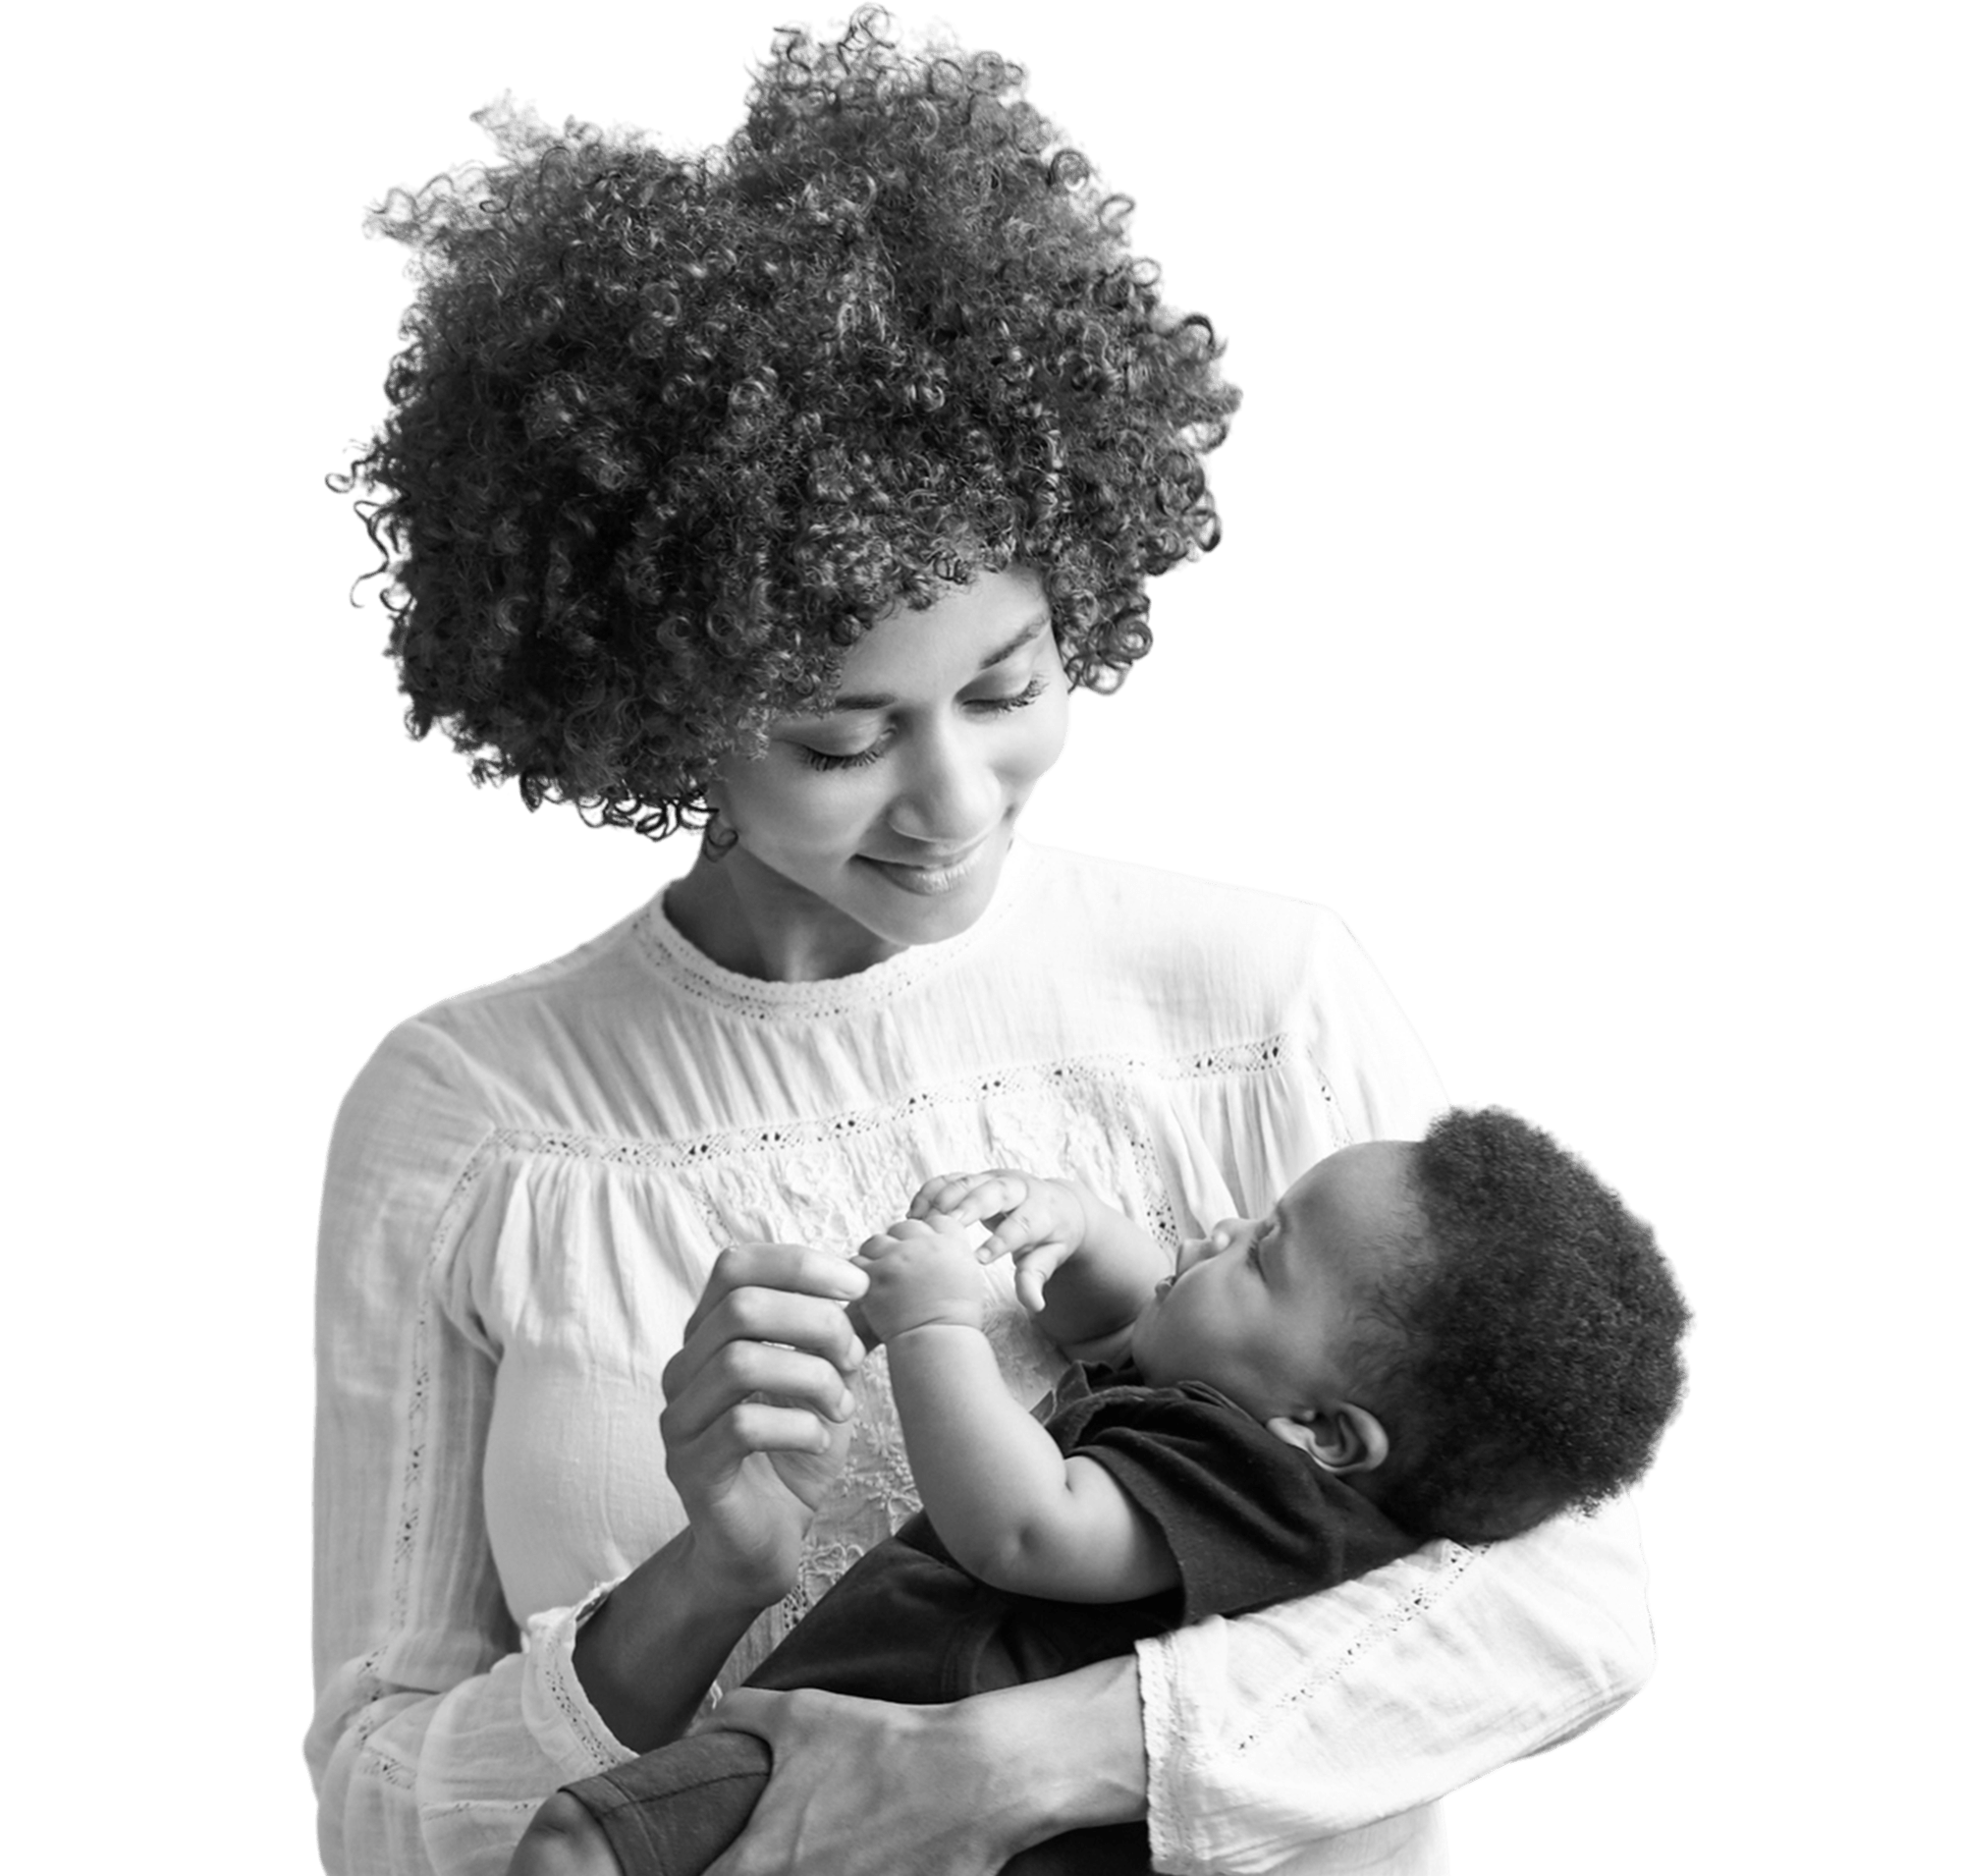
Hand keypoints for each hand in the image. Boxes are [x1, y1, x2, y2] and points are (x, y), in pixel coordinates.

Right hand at [658, 1243, 867, 1610]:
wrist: (765, 1541)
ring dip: (811, 1377)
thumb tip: (872, 1280)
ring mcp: (680, 1418)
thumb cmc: (794, 1450)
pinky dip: (797, 1426)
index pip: (736, 1265)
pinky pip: (741, 1426)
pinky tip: (821, 1439)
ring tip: (843, 1407)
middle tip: (854, 1359)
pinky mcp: (691, 1467)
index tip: (858, 1286)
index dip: (799, 1264)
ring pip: (739, 1362)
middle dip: (816, 1322)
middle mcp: (684, 1367)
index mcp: (712, 1334)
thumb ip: (834, 1331)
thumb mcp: (823, 1378)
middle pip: (741, 1306)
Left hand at [695, 1688, 1041, 1875]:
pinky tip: (862, 1863)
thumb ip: (741, 1716)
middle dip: (755, 1872)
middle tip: (773, 1852)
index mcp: (760, 1864)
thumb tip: (706, 1725)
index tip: (712, 1859)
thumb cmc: (884, 1745)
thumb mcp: (802, 1713)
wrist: (973, 1778)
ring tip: (824, 1854)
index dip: (702, 1872)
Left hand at [854, 1216, 987, 1342]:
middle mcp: (925, 1244)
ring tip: (881, 1277)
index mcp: (951, 1242)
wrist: (939, 1344)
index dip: (927, 1236)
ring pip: (877, 1241)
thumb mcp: (968, 1277)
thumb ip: (952, 1253)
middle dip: (900, 1244)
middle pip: (904, 1227)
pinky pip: (857, 1261)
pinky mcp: (875, 1275)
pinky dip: (860, 1273)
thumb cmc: (954, 1319)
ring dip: (876, 1256)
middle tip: (899, 1268)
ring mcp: (898, 1258)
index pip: (935, 1220)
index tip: (923, 1253)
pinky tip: (869, 1288)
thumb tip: (936, 1242)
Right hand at [911, 1170, 1088, 1314]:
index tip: (979, 1260)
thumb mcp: (1051, 1257)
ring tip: (919, 1222)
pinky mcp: (976, 1177)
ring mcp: (995, 1178)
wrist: (1057, 1204)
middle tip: (944, 1225)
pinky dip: (930, 1191)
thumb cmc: (1051, 1236)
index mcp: (1041, 1210)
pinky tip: (913, 1212)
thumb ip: (1036, 1278)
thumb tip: (1035, 1305)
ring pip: (967, 1181)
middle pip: (993, 1192)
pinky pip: (950, 1178)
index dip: (1000, 1241)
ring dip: (941, 1198)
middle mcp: (1018, 1188)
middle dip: (968, 1206)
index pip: (1022, 1224)